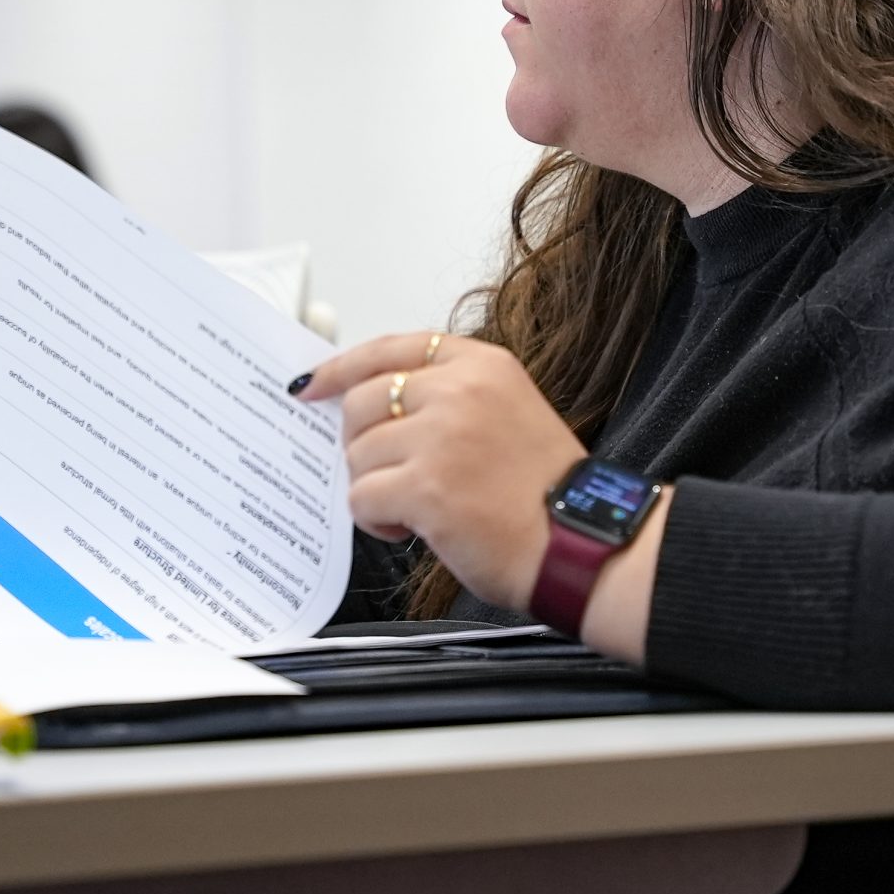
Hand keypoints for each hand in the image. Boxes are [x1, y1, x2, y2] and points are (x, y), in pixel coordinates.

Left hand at [297, 332, 585, 614]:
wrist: (579, 544)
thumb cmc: (547, 494)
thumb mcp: (510, 413)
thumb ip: (451, 399)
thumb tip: (380, 411)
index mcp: (483, 366)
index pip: (393, 348)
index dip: (343, 366)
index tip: (313, 384)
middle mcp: (460, 391)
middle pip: (362, 401)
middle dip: (362, 443)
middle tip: (387, 472)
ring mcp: (441, 437)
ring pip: (358, 454)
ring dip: (375, 486)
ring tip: (415, 507)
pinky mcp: (425, 487)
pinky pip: (361, 497)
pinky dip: (376, 520)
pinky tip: (411, 528)